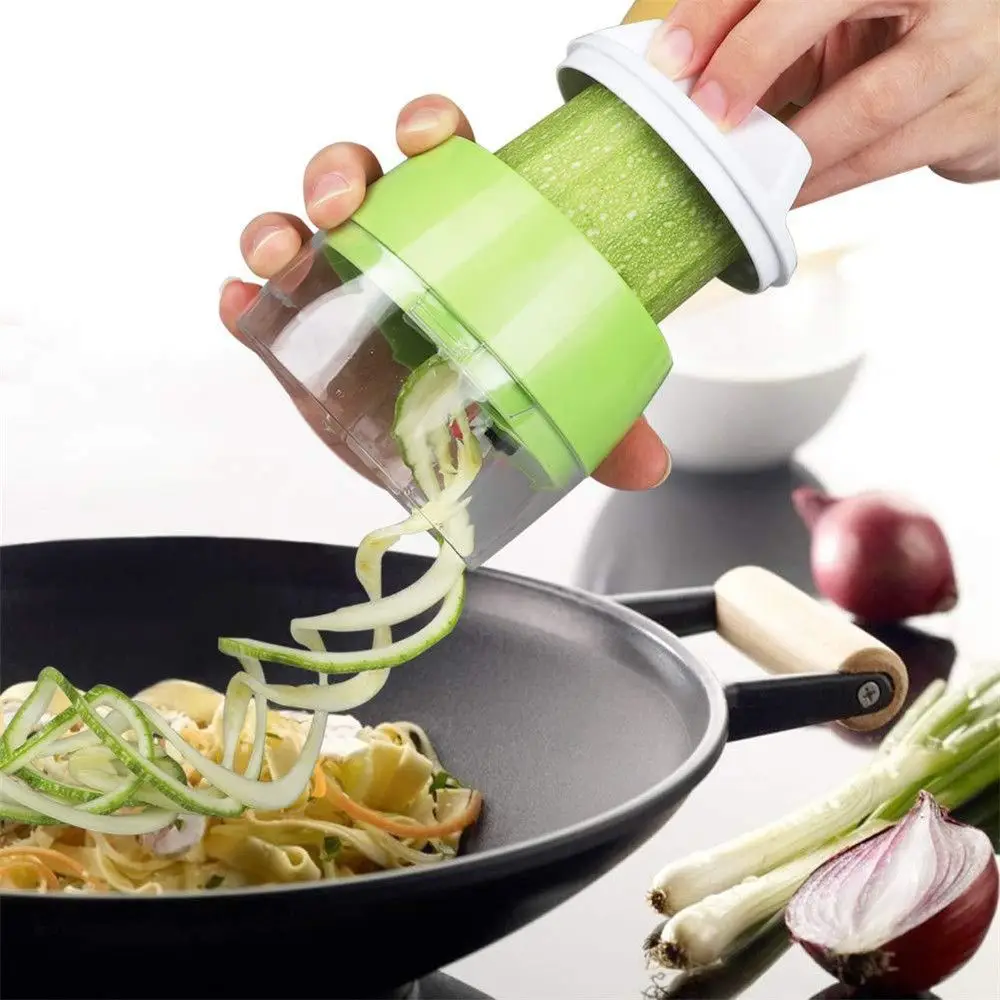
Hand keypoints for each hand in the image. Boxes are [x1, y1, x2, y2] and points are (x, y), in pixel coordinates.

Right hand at [219, 95, 671, 491]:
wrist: (444, 446)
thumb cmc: (496, 389)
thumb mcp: (557, 403)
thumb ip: (605, 426)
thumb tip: (647, 466)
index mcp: (460, 235)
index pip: (443, 160)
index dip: (430, 128)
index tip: (428, 137)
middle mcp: (393, 247)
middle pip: (359, 179)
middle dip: (340, 172)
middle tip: (343, 203)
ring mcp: (339, 287)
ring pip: (298, 228)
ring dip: (281, 225)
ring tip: (282, 252)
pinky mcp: (298, 334)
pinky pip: (260, 302)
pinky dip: (244, 298)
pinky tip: (242, 304)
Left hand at [647, 0, 999, 203]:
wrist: (994, 56)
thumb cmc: (903, 26)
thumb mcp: (842, 9)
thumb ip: (776, 29)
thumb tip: (682, 71)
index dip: (722, 7)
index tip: (671, 57)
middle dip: (754, 58)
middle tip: (705, 113)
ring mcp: (966, 51)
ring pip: (868, 103)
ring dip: (788, 146)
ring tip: (734, 170)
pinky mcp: (971, 118)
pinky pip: (883, 158)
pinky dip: (821, 181)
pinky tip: (783, 193)